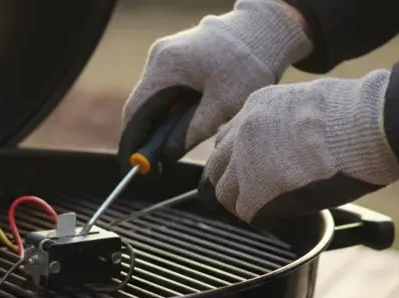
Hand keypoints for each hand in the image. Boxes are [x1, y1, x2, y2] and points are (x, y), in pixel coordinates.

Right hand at [118, 0, 312, 168]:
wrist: (265, 31)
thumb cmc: (248, 65)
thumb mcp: (223, 105)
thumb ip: (191, 132)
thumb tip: (166, 155)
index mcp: (166, 66)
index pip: (136, 111)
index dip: (133, 141)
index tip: (136, 165)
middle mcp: (160, 55)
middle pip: (143, 104)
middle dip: (150, 133)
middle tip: (159, 160)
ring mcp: (167, 53)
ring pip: (155, 96)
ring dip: (163, 119)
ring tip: (179, 139)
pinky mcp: (178, 55)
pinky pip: (167, 87)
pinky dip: (173, 105)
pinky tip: (190, 118)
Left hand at [200, 70, 398, 230]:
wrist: (366, 126)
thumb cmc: (356, 115)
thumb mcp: (312, 103)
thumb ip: (290, 122)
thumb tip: (297, 142)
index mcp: (258, 105)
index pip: (229, 137)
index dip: (239, 159)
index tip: (251, 170)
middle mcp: (244, 131)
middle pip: (216, 167)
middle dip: (230, 184)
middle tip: (250, 197)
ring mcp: (246, 163)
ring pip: (225, 194)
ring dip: (244, 204)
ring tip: (269, 208)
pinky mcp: (257, 192)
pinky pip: (247, 214)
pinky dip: (262, 219)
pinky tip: (281, 217)